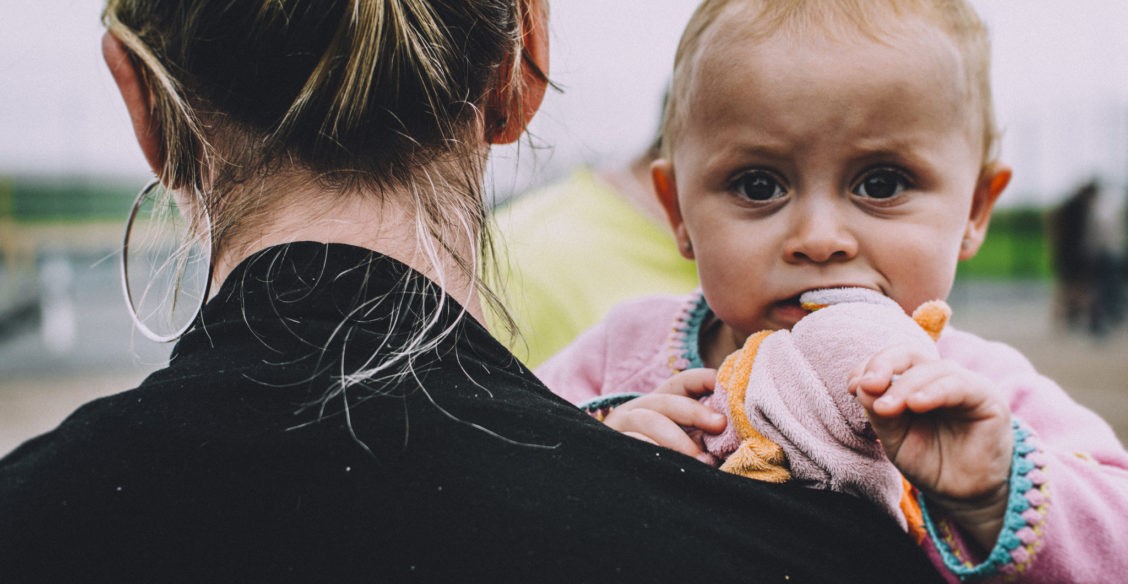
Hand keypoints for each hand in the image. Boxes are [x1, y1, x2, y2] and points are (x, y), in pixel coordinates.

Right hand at [603, 368, 725, 463]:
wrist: (616, 491)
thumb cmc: (660, 466)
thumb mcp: (682, 445)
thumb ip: (703, 436)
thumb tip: (732, 431)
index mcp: (658, 405)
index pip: (681, 383)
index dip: (703, 379)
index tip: (722, 383)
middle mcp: (637, 411)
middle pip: (666, 400)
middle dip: (696, 410)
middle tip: (720, 424)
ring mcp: (620, 428)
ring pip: (649, 421)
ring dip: (678, 440)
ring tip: (701, 461)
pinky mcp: (611, 448)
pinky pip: (632, 445)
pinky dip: (655, 454)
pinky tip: (673, 469)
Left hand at [848, 346, 1011, 548]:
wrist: (962, 495)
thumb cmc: (929, 461)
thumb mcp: (895, 438)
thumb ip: (880, 412)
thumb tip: (863, 386)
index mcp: (915, 383)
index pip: (892, 360)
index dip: (870, 367)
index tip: (852, 386)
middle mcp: (940, 378)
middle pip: (910, 354)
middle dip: (884, 365)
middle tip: (867, 386)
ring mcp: (965, 385)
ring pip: (933, 369)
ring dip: (905, 385)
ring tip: (887, 406)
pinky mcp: (987, 398)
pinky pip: (960, 386)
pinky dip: (935, 391)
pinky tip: (916, 403)